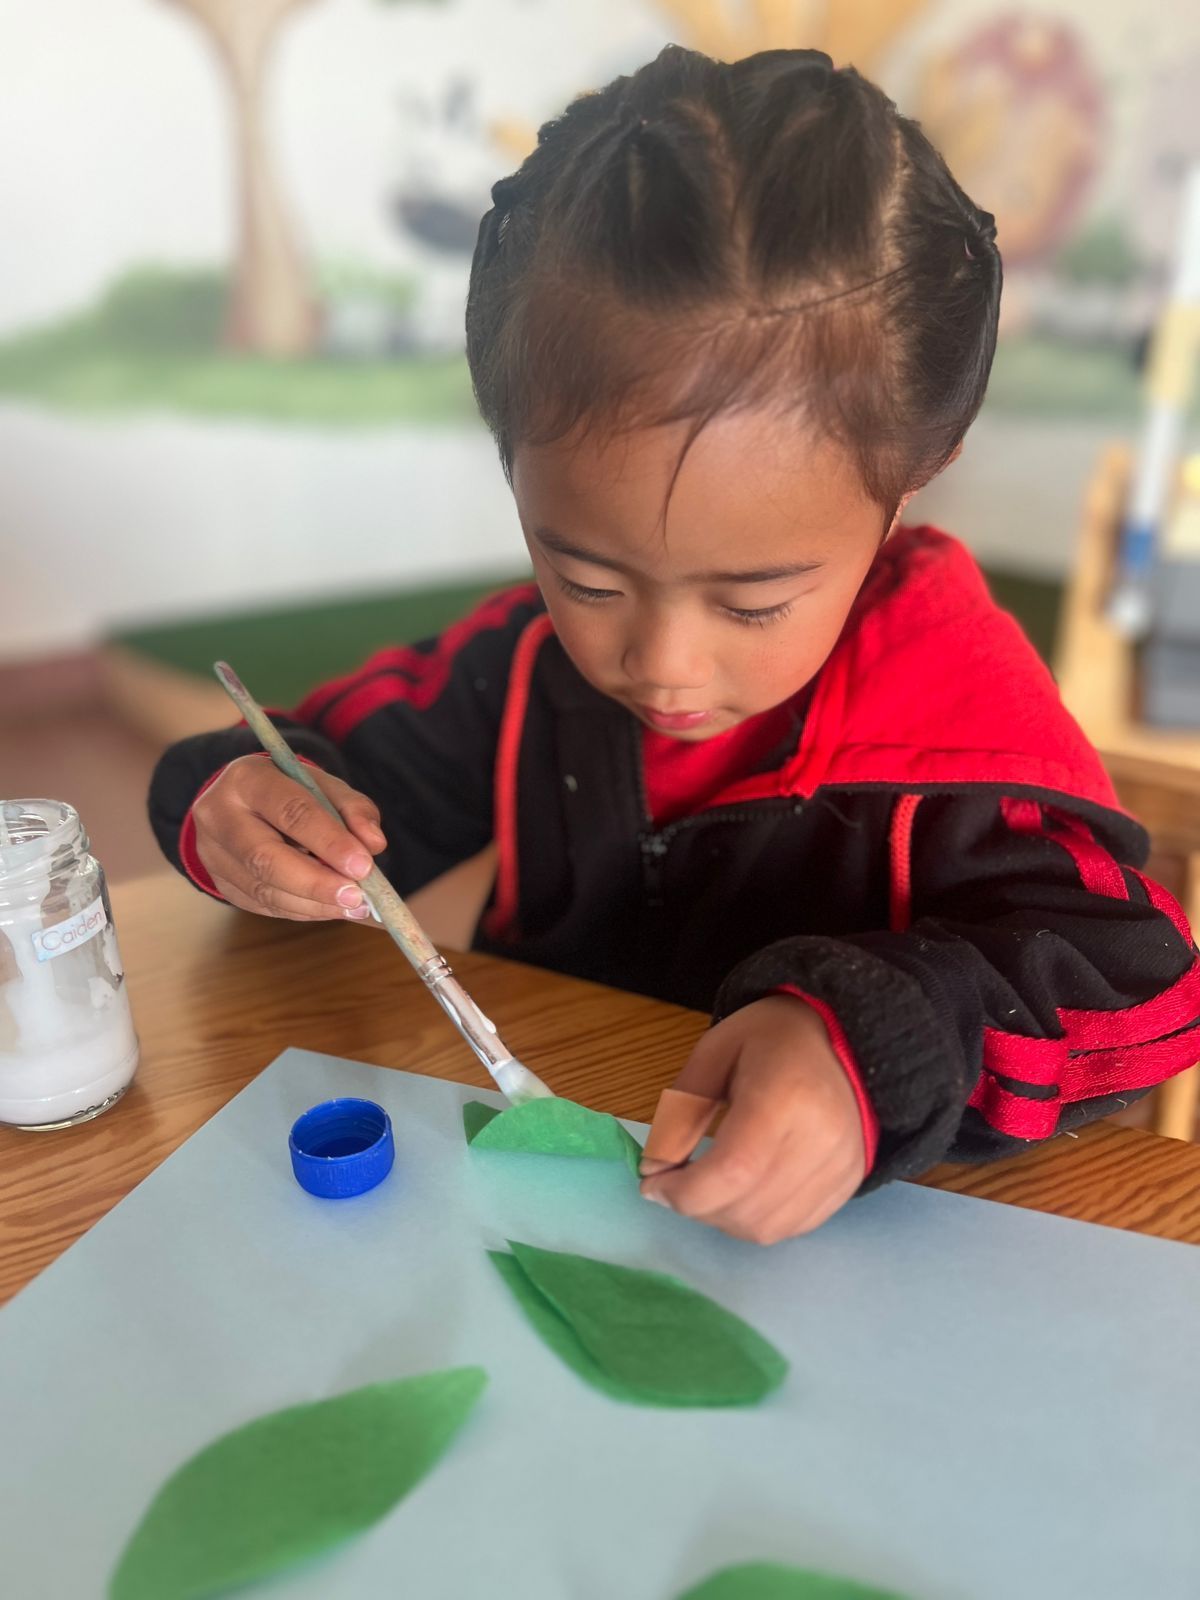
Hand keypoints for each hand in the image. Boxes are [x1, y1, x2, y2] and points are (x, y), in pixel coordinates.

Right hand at [192, 755, 386, 922]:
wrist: (244, 802)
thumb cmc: (290, 791)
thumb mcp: (323, 785)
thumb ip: (352, 808)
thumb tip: (373, 844)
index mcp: (247, 778)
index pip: (290, 811)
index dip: (328, 840)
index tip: (362, 865)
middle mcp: (219, 815)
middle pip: (265, 858)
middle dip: (316, 882)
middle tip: (357, 896)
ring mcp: (213, 853)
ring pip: (263, 888)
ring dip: (314, 903)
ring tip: (353, 905)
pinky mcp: (221, 882)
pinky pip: (264, 904)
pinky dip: (303, 910)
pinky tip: (332, 908)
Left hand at [640, 996, 866, 1243]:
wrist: (846, 1042)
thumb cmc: (772, 1039)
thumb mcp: (713, 1056)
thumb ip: (681, 1114)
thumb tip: (654, 1171)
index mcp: (785, 1099)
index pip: (731, 1171)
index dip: (683, 1192)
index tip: (651, 1184)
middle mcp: (820, 1142)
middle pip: (745, 1208)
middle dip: (695, 1206)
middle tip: (674, 1183)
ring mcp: (840, 1170)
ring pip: (766, 1229)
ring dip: (722, 1218)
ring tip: (708, 1187)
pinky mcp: (848, 1186)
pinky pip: (791, 1228)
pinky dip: (754, 1221)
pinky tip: (741, 1192)